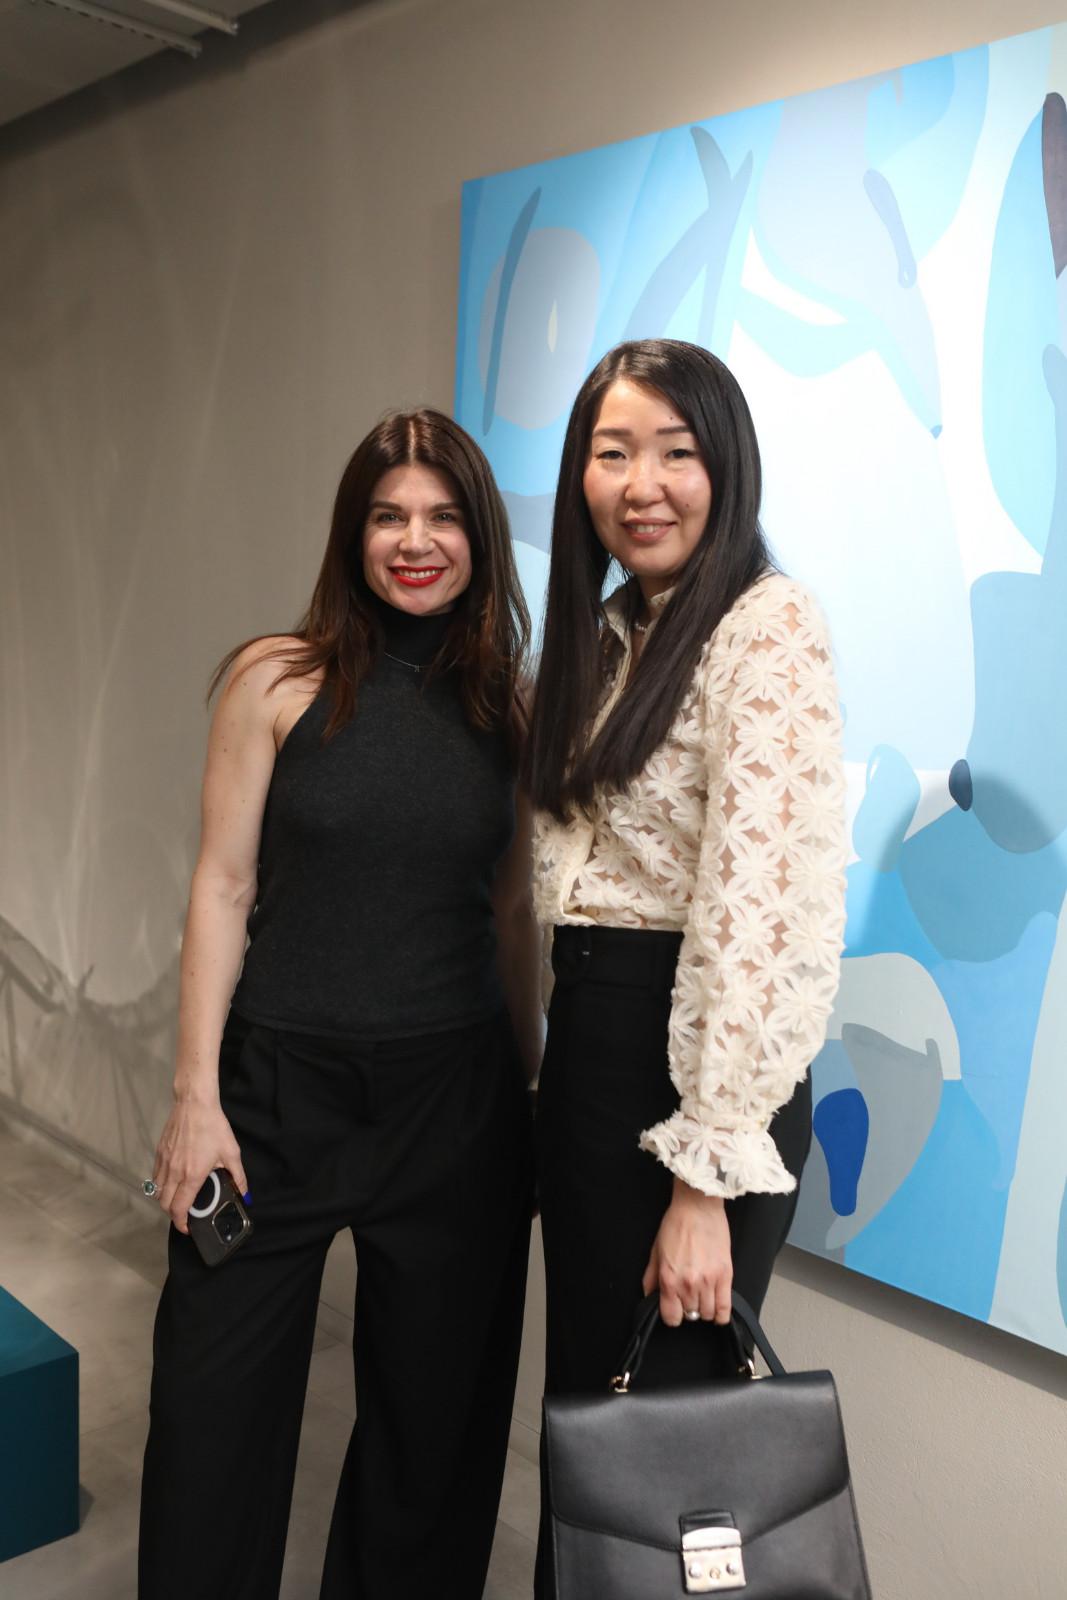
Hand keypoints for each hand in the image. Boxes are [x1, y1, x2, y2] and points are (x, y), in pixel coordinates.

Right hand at [152, 1095, 247, 1234]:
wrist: (194, 1104)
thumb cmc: (213, 1127)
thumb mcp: (231, 1153)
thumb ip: (238, 1177)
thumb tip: (245, 1194)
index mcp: (191, 1176)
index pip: (179, 1209)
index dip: (181, 1224)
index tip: (187, 1228)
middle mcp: (174, 1173)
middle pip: (164, 1205)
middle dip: (173, 1215)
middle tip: (184, 1215)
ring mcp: (164, 1163)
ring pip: (157, 1192)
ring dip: (165, 1201)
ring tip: (178, 1199)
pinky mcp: (159, 1153)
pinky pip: (155, 1177)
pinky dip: (160, 1185)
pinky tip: (172, 1181)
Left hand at [642, 1178, 732, 1326]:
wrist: (698, 1206)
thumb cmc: (676, 1224)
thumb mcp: (656, 1250)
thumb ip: (651, 1277)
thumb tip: (649, 1296)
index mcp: (669, 1279)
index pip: (671, 1317)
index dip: (672, 1316)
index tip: (675, 1310)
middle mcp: (688, 1284)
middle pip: (691, 1315)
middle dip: (688, 1308)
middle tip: (689, 1296)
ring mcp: (708, 1281)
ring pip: (708, 1314)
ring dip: (704, 1309)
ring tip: (703, 1296)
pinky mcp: (725, 1276)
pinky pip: (725, 1309)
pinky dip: (721, 1314)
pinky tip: (717, 1309)